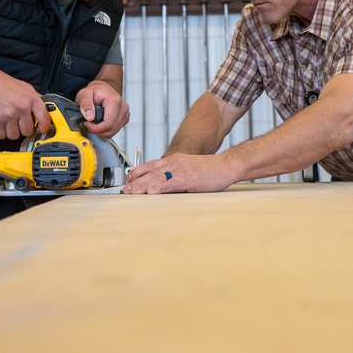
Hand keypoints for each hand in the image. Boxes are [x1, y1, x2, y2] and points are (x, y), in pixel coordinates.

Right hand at [0, 73, 49, 140]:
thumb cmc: (5, 85)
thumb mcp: (26, 88)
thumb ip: (36, 99)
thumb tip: (46, 109)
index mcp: (31, 99)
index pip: (44, 119)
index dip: (44, 128)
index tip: (41, 130)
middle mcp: (21, 107)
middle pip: (27, 131)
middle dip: (23, 130)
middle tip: (18, 123)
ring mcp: (9, 115)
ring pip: (14, 136)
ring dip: (11, 132)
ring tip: (8, 122)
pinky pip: (1, 135)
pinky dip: (0, 132)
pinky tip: (0, 124)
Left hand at [75, 81, 128, 137]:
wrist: (103, 89)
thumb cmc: (95, 91)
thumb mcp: (85, 94)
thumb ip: (85, 103)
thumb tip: (90, 117)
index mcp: (115, 101)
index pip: (107, 124)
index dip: (95, 128)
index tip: (87, 122)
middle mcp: (123, 108)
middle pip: (110, 130)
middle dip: (97, 130)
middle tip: (89, 123)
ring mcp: (125, 114)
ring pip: (112, 132)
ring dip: (101, 131)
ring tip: (94, 122)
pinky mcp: (125, 118)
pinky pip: (114, 130)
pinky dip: (106, 130)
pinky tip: (100, 123)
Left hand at [122, 153, 237, 193]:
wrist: (226, 165)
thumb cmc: (210, 169)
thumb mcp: (189, 168)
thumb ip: (176, 173)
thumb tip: (163, 183)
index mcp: (175, 160)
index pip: (152, 165)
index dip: (138, 171)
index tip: (128, 178)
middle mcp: (176, 163)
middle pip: (151, 172)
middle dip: (136, 181)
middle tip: (125, 189)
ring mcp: (182, 171)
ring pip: (158, 177)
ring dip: (143, 185)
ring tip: (132, 191)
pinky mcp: (190, 180)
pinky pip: (172, 183)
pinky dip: (160, 188)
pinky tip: (151, 192)